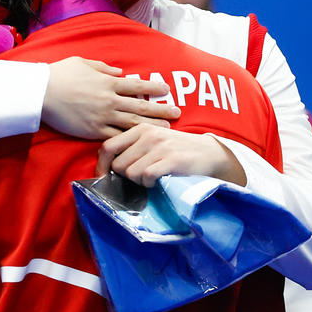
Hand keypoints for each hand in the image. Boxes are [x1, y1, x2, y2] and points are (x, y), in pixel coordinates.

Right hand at [41, 57, 179, 139]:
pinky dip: (129, 141)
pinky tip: (139, 144)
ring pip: (133, 124)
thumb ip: (104, 68)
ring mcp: (102, 117)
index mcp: (109, 82)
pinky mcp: (93, 131)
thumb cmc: (61, 74)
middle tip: (177, 113)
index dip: (154, 87)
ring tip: (166, 130)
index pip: (138, 86)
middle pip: (141, 107)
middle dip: (161, 110)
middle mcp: (110, 100)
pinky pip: (115, 137)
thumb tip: (120, 73)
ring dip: (151, 127)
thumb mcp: (84, 63)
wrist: (41, 92)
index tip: (166, 90)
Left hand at [97, 125, 245, 185]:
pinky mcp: (171, 160)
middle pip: (119, 165)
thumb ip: (132, 146)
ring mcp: (160, 147)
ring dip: (140, 181)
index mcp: (140, 128)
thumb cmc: (177, 149)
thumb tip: (107, 164)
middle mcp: (149, 135)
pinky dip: (151, 183)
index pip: (108, 146)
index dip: (102, 165)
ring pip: (132, 173)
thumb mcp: (154, 140)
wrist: (209, 153)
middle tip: (140, 176)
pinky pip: (147, 177)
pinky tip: (159, 180)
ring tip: (153, 176)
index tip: (105, 176)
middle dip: (126, 175)